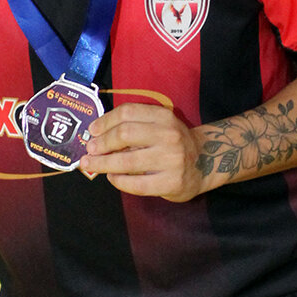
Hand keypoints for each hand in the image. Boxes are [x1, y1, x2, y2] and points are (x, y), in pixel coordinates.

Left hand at [80, 102, 203, 201]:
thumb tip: (96, 136)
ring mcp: (172, 160)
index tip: (92, 130)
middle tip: (89, 150)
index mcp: (164, 117)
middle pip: (124, 135)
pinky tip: (112, 177)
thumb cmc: (174, 143)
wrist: (207, 162)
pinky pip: (136, 184)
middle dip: (102, 143)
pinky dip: (119, 181)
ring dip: (103, 164)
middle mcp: (169, 135)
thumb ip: (134, 127)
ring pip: (127, 161)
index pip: (128, 112)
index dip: (105, 121)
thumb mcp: (160, 126)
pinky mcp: (172, 182)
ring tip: (91, 165)